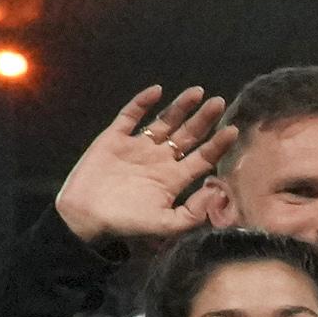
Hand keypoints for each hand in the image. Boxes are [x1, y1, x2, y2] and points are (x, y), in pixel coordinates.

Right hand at [55, 88, 231, 248]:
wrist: (84, 218)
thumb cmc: (127, 224)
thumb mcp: (167, 225)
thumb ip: (195, 211)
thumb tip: (218, 190)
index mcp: (174, 178)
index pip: (203, 157)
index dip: (218, 144)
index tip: (233, 130)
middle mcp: (159, 159)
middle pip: (188, 135)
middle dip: (204, 119)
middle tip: (219, 103)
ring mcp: (137, 147)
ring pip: (164, 122)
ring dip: (180, 107)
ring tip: (198, 92)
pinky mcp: (114, 139)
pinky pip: (130, 116)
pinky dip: (142, 102)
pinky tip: (157, 91)